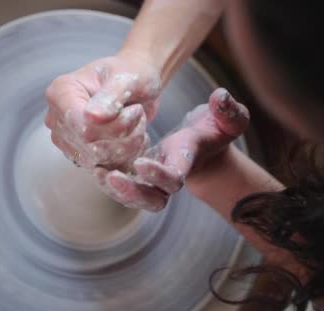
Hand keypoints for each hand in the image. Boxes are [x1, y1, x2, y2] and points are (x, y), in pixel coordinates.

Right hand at [44, 52, 161, 169]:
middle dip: (125, 136)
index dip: (114, 127)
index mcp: (60, 93)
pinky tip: (134, 138)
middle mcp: (56, 118)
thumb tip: (92, 118)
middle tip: (139, 114)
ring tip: (137, 123)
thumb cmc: (130, 73)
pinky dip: (126, 156)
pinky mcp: (80, 154)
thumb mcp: (126, 79)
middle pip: (90, 146)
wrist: (136, 86)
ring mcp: (66, 139)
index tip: (134, 109)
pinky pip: (104, 167)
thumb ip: (110, 96)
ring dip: (129, 146)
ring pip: (99, 159)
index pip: (82, 126)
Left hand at [94, 88, 249, 210]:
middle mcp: (169, 177)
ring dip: (116, 190)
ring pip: (135, 198)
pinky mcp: (140, 177)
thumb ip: (229, 110)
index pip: (174, 177)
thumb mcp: (226, 117)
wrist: (203, 146)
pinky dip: (110, 182)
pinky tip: (94, 166)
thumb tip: (221, 97)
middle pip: (152, 199)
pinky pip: (124, 188)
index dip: (158, 174)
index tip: (140, 163)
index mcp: (186, 162)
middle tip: (109, 176)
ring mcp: (154, 181)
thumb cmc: (215, 128)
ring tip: (97, 172)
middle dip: (131, 192)